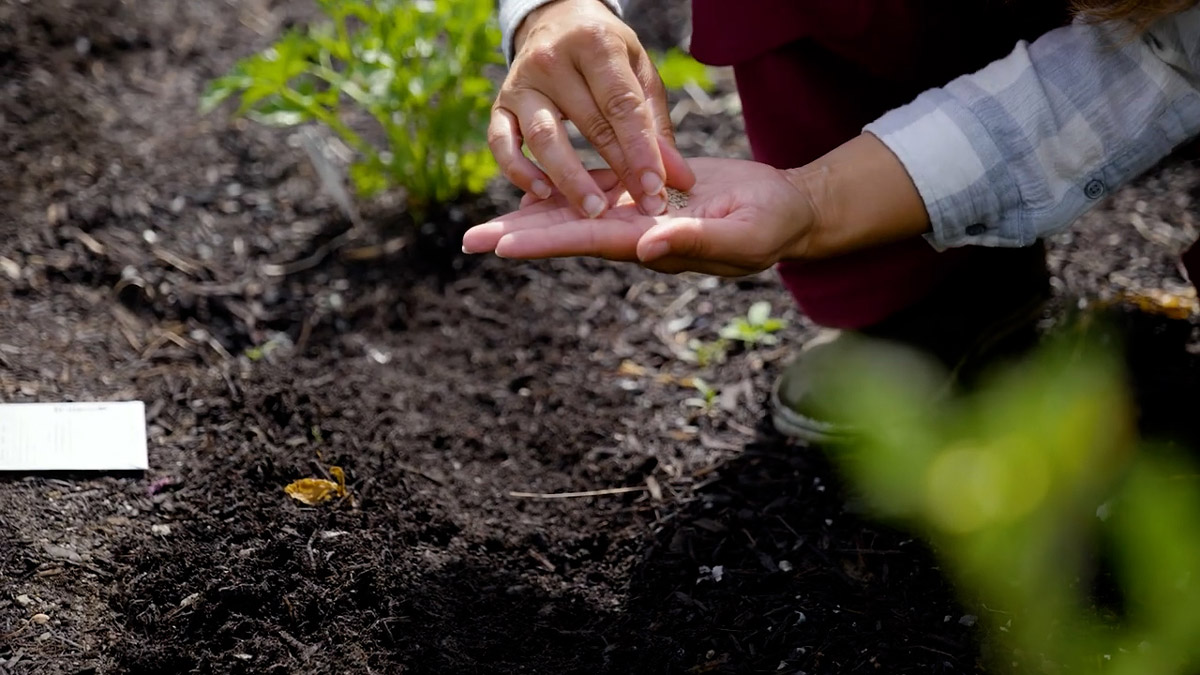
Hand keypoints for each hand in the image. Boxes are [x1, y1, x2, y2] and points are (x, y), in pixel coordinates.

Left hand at [462, 158, 815, 276]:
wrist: (787, 209)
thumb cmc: (772, 228)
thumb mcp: (741, 237)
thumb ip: (695, 241)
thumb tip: (646, 248)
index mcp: (652, 243)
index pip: (587, 241)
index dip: (545, 241)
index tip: (501, 246)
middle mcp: (634, 232)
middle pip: (567, 231)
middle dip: (519, 235)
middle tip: (469, 241)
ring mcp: (637, 213)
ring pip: (575, 211)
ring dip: (533, 215)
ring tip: (488, 221)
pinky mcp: (646, 191)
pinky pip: (597, 189)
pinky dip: (566, 189)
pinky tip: (535, 188)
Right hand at [489, 0, 695, 219]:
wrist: (557, 20)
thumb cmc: (607, 53)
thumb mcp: (638, 73)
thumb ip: (657, 125)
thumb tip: (678, 179)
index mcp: (595, 44)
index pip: (622, 105)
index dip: (641, 150)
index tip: (657, 188)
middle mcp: (553, 60)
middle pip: (589, 125)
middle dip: (619, 171)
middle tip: (642, 208)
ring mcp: (521, 83)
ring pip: (543, 138)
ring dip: (569, 179)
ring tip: (594, 211)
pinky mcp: (500, 104)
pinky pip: (502, 144)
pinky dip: (518, 172)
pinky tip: (543, 194)